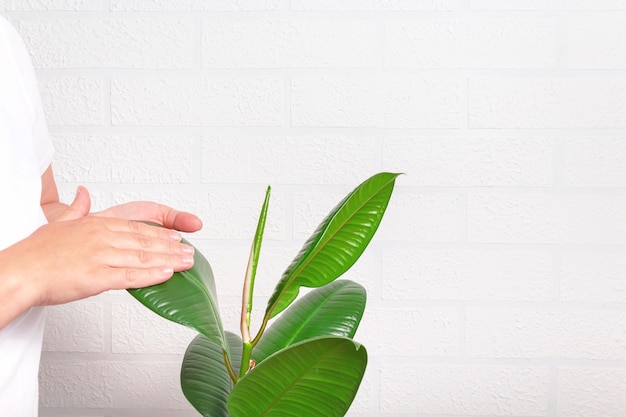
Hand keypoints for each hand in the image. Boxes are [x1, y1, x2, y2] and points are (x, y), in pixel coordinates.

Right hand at [0, 188, 195, 327]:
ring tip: (187, 263)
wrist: (17, 272)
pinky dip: (151, 275)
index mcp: (96, 224)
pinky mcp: (96, 277)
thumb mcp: (59, 222)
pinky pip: (130, 276)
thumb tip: (84, 193)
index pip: (136, 228)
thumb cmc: (35, 253)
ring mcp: (101, 256)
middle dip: (171, 247)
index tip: (176, 237)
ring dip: (169, 260)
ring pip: (143, 257)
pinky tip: (167, 275)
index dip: (159, 233)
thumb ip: (76, 208)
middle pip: (145, 242)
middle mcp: (102, 237)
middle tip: (190, 252)